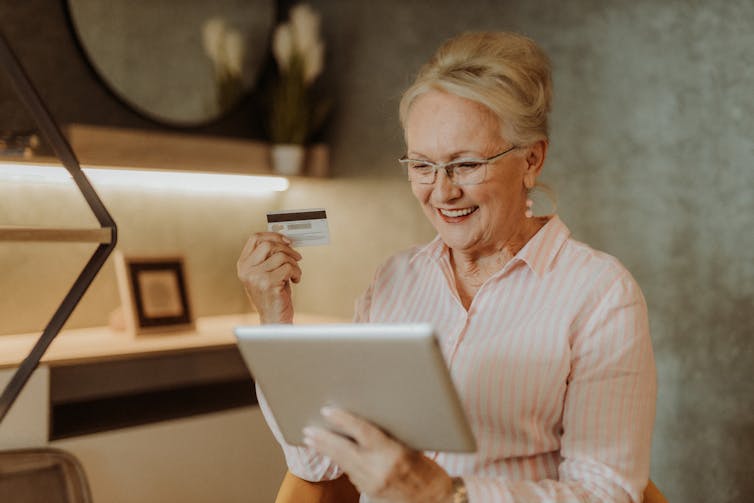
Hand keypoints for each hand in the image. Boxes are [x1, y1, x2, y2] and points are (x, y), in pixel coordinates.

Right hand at [236, 232, 301, 323]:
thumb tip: (284, 240)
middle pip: (268, 244)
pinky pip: (288, 268)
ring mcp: (256, 277)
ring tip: (294, 274)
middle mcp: (247, 270)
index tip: (286, 240)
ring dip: (294, 264)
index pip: (255, 238)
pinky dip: (297, 273)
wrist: (274, 319)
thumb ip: (268, 258)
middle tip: (296, 257)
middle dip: (286, 249)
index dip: (273, 235)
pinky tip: (295, 281)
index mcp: (243, 265)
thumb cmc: (272, 296)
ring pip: (281, 256)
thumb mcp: (265, 274)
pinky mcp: (268, 284)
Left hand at [303, 407, 453, 502]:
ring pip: (343, 463)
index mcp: (394, 454)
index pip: (363, 432)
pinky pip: (351, 473)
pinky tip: (332, 454)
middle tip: (308, 430)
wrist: (436, 501)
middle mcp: (380, 470)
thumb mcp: (412, 447)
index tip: (327, 411)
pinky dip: (340, 461)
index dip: (343, 420)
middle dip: (323, 439)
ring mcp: (372, 484)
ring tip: (312, 439)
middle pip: (344, 451)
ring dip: (326, 450)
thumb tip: (364, 420)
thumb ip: (388, 436)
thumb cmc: (429, 470)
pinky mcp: (370, 493)